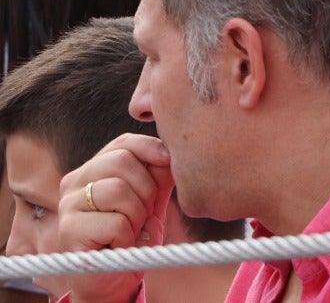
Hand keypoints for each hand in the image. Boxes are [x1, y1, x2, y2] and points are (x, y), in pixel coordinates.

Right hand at [56, 135, 172, 302]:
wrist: (115, 280)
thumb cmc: (134, 237)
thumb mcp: (151, 199)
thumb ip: (158, 173)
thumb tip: (169, 149)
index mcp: (93, 170)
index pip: (122, 143)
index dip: (149, 148)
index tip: (168, 160)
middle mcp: (74, 182)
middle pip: (121, 161)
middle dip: (146, 188)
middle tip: (143, 213)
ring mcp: (67, 206)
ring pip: (117, 189)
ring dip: (136, 215)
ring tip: (130, 230)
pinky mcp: (68, 231)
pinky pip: (115, 222)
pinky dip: (127, 236)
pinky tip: (119, 245)